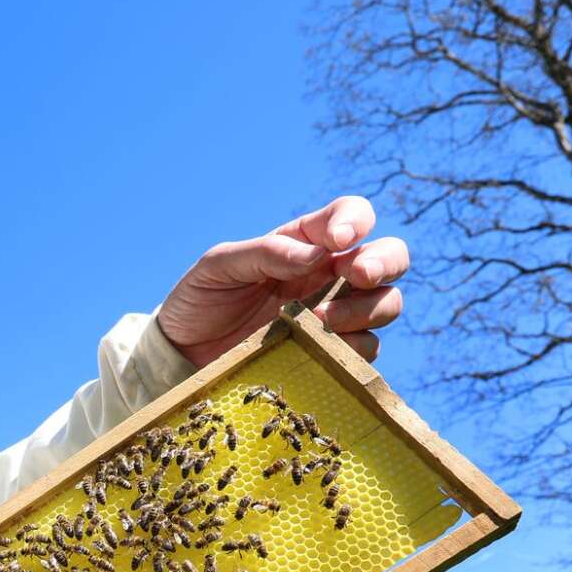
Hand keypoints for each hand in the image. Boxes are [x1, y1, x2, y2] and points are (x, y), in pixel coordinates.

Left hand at [155, 195, 408, 366]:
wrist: (183, 354)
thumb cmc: (200, 299)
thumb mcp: (219, 266)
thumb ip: (265, 251)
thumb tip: (318, 254)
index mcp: (305, 242)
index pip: (350, 216)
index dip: (355, 221)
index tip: (338, 240)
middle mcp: (328, 276)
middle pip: (389, 257)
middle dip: (384, 263)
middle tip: (357, 276)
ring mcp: (334, 315)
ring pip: (386, 303)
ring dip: (367, 309)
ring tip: (321, 320)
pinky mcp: (331, 355)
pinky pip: (365, 350)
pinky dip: (352, 349)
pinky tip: (317, 350)